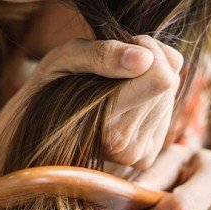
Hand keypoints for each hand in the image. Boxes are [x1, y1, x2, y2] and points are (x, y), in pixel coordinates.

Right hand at [6, 36, 182, 169]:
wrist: (41, 130)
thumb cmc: (50, 90)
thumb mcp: (65, 59)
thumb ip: (101, 55)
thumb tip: (144, 59)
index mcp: (105, 123)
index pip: (160, 79)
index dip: (144, 52)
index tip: (121, 51)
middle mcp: (123, 147)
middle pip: (168, 84)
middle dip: (145, 66)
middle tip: (113, 72)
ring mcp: (136, 156)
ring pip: (169, 96)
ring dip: (146, 83)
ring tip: (113, 90)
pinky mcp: (144, 157)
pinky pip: (167, 113)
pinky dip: (150, 101)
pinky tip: (124, 104)